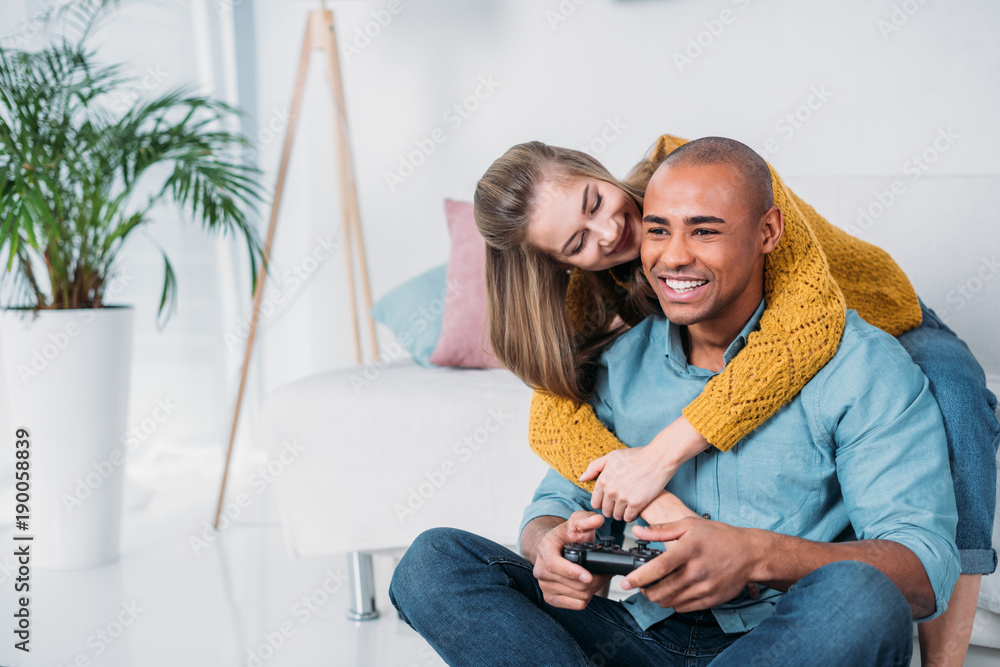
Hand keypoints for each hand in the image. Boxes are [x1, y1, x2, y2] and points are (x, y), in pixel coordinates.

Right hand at [533, 511, 611, 609]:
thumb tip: (598, 520)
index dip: (572, 572)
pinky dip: (588, 598)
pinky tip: (590, 587)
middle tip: (605, 572)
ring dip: (593, 588)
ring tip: (599, 577)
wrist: (555, 548)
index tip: (588, 576)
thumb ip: (587, 519)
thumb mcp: (576, 522)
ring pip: (576, 595)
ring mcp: (544, 585)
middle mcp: (540, 569)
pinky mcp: (551, 598)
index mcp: (545, 549)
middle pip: (570, 584)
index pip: (554, 565)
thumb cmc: (565, 536)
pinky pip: (575, 605)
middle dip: (593, 580)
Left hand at [580, 416, 709, 522]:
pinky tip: (635, 508)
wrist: (658, 459)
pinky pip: (628, 518)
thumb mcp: (612, 456)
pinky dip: (631, 516)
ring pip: (616, 516)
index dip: (602, 502)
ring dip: (621, 513)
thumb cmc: (636, 456)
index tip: (610, 499)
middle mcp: (610, 491)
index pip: (595, 503)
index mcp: (603, 480)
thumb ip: (594, 467)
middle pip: (605, 511)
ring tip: (628, 505)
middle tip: (621, 502)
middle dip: (612, 508)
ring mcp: (623, 498)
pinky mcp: (636, 504)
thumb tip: (582, 479)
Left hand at [620, 518, 760, 612]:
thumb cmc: (719, 536)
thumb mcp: (689, 525)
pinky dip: (673, 603)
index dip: (639, 577)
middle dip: (645, 591)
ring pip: (670, 601)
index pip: (658, 567)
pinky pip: (684, 608)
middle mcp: (696, 571)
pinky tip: (673, 592)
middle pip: (661, 590)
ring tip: (655, 588)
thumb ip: (661, 530)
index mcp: (689, 550)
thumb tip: (637, 531)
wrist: (750, 554)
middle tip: (642, 585)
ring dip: (658, 598)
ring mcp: (704, 587)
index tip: (626, 582)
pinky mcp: (711, 599)